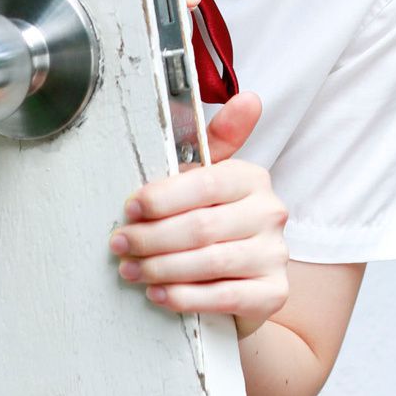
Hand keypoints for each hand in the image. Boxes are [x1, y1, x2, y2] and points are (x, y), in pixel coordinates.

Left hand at [110, 39, 289, 339]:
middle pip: (203, 226)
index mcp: (253, 177)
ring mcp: (275, 254)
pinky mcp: (274, 293)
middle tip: (119, 243)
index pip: (206, 182)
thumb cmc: (216, 224)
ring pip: (211, 261)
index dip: (163, 197)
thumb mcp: (210, 183)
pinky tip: (159, 295)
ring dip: (161, 268)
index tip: (129, 207)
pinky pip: (225, 296)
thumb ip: (216, 142)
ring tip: (130, 270)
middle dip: (152, 237)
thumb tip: (249, 98)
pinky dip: (186, 297)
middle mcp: (271, 213)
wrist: (246, 284)